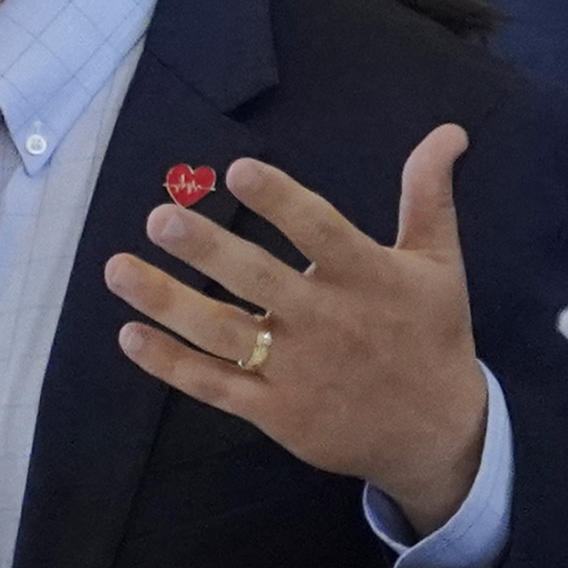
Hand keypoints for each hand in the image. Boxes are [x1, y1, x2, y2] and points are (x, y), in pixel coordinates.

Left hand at [105, 124, 485, 535]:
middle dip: (206, 248)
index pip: (319, 230)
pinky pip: (215, 385)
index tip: (238, 169)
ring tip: (118, 269)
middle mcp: (325, 321)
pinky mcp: (275, 411)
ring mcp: (296, 370)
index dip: (280, 199)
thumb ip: (428, 195)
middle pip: (258, 279)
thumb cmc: (432, 337)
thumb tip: (448, 132)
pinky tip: (131, 335)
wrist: (437, 435)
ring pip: (222, 333)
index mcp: (366, 278)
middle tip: (160, 217)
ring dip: (167, 301)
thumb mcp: (439, 263)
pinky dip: (171, 364)